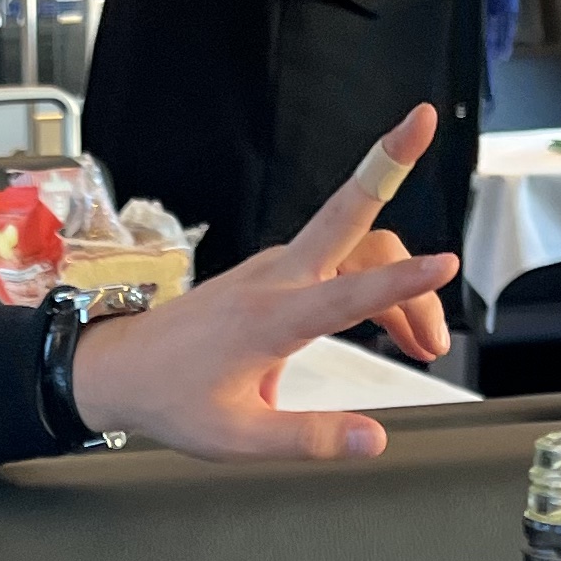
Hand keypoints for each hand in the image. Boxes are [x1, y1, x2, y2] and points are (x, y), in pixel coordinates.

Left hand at [68, 102, 456, 460]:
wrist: (117, 369)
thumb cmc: (170, 399)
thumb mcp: (237, 437)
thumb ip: (310, 438)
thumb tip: (373, 439)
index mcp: (269, 319)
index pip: (348, 295)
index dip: (401, 283)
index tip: (443, 265)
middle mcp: (275, 280)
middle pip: (347, 214)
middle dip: (386, 161)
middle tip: (422, 121)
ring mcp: (273, 269)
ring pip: (356, 248)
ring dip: (401, 279)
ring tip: (428, 342)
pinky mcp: (272, 274)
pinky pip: (338, 263)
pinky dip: (377, 284)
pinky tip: (394, 328)